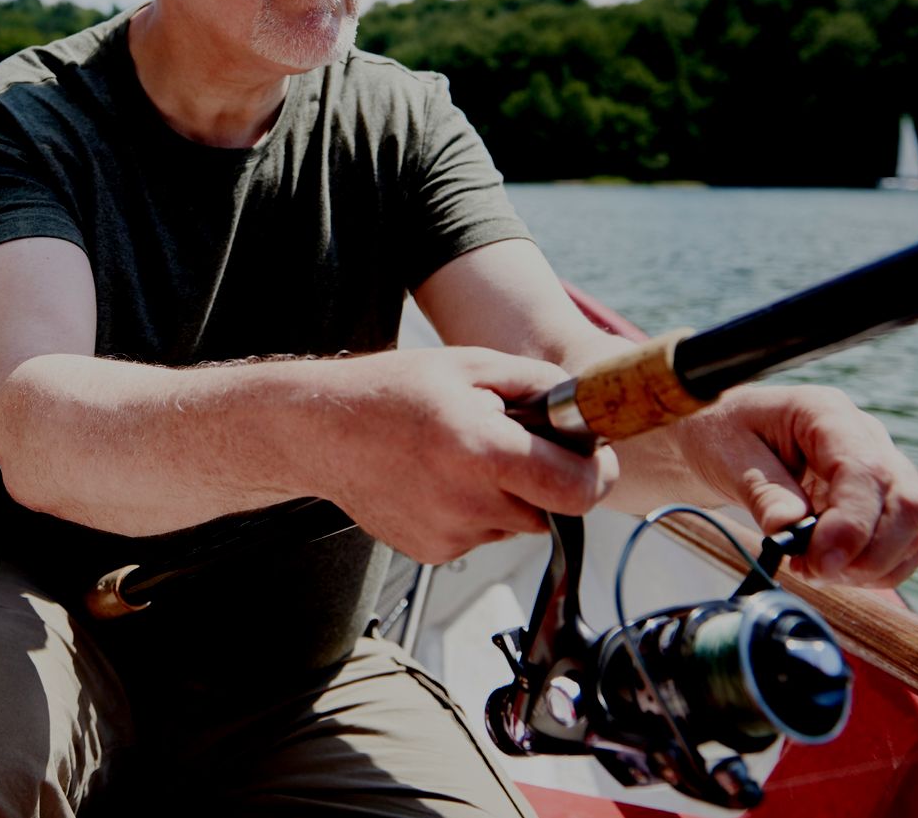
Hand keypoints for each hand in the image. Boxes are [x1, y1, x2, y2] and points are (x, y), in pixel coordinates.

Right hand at [314, 347, 618, 564]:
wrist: (321, 431)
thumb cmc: (392, 391)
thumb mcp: (470, 365)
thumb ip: (537, 383)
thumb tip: (582, 402)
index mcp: (483, 452)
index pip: (577, 490)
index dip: (597, 474)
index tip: (592, 457)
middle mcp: (469, 503)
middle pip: (550, 509)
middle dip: (545, 479)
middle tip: (510, 443)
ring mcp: (450, 535)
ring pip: (515, 523)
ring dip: (507, 494)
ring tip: (461, 456)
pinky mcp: (433, 551)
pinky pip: (480, 533)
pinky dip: (474, 509)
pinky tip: (439, 478)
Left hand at [630, 384, 917, 587]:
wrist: (722, 437)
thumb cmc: (722, 436)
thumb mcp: (727, 456)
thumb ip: (763, 491)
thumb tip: (793, 530)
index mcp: (826, 413)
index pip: (866, 471)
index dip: (851, 525)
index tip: (819, 562)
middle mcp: (865, 437)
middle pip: (907, 503)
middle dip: (867, 553)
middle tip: (813, 571)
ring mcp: (880, 469)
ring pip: (912, 528)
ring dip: (871, 566)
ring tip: (814, 569)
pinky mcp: (881, 501)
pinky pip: (906, 544)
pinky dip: (877, 569)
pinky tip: (832, 568)